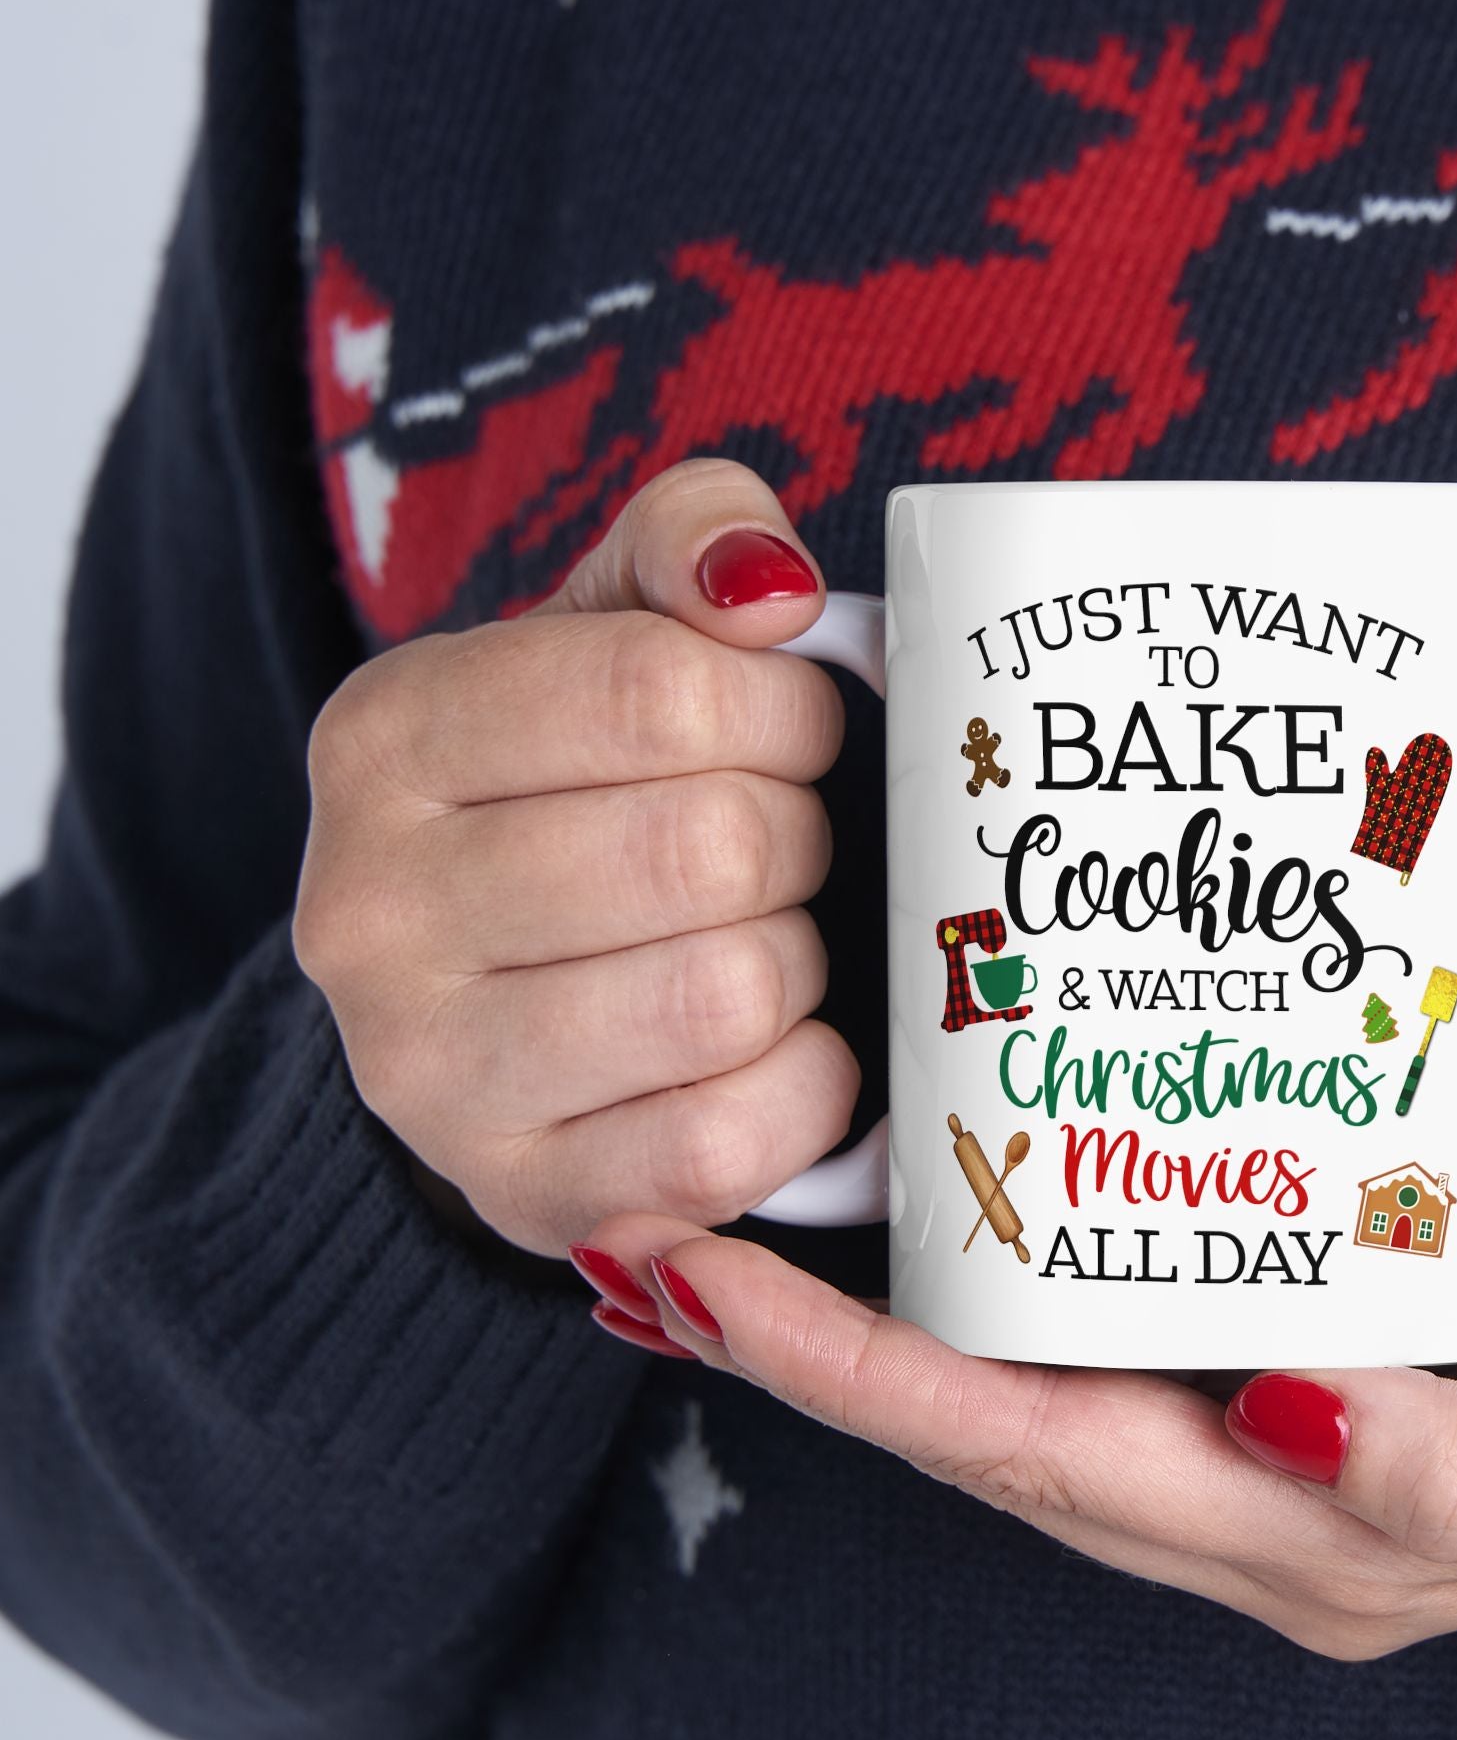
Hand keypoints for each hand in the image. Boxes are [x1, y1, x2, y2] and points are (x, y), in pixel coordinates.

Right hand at [294, 460, 857, 1254]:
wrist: (488, 1002)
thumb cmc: (577, 796)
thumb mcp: (607, 631)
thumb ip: (689, 544)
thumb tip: (770, 588)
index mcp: (386, 739)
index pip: (661, 691)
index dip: (783, 710)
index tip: (791, 732)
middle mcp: (370, 912)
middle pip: (709, 848)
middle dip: (794, 839)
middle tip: (779, 848)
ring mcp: (430, 1076)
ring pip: (727, 995)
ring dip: (796, 963)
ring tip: (761, 942)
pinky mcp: (524, 1195)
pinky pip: (730, 1140)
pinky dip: (803, 1088)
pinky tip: (775, 1049)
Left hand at [576, 1171, 1456, 1657]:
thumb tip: (1284, 1421)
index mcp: (1324, 1535)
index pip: (1033, 1458)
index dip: (858, 1381)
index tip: (702, 1282)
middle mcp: (1273, 1490)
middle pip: (996, 1420)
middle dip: (818, 1347)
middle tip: (667, 1223)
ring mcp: (1289, 1416)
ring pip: (1044, 1368)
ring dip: (895, 1304)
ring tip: (764, 1199)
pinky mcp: (1331, 1325)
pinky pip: (1130, 1307)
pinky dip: (1020, 1257)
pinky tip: (972, 1176)